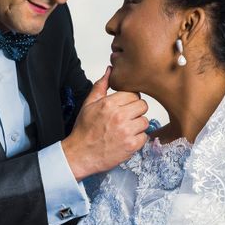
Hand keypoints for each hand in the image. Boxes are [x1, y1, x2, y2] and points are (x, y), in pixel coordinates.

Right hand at [61, 66, 148, 180]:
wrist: (80, 154)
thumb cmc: (84, 130)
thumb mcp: (88, 104)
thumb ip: (101, 86)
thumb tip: (110, 70)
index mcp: (109, 104)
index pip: (133, 94)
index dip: (129, 100)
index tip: (123, 107)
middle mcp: (119, 116)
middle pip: (143, 106)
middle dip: (135, 111)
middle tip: (125, 118)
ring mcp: (126, 131)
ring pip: (145, 121)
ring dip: (137, 125)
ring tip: (124, 129)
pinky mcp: (131, 145)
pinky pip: (144, 136)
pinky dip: (137, 139)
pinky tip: (125, 139)